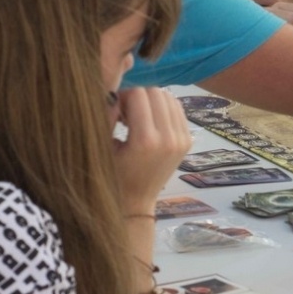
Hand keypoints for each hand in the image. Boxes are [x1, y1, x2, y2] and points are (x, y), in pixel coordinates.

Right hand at [112, 87, 191, 217]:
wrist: (136, 200)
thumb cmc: (113, 176)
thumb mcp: (104, 147)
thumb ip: (108, 117)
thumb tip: (113, 93)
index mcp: (146, 141)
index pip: (138, 94)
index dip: (123, 96)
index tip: (116, 110)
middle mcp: (169, 138)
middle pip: (155, 92)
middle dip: (138, 96)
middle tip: (127, 113)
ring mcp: (182, 139)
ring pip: (168, 97)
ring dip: (152, 101)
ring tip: (139, 117)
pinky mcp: (188, 140)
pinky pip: (177, 109)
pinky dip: (164, 108)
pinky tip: (151, 121)